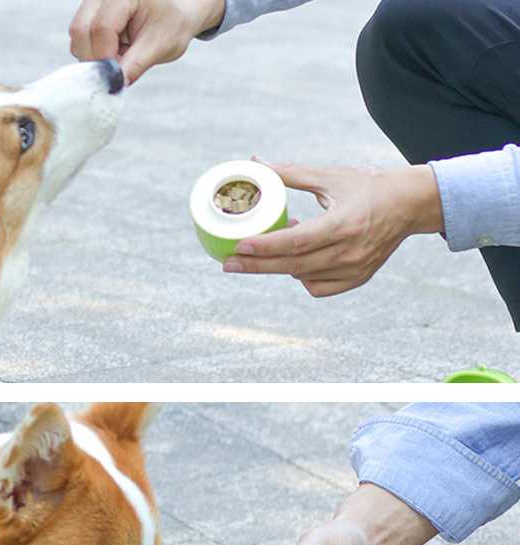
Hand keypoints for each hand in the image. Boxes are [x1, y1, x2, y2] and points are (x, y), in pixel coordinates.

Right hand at [69, 0, 225, 83]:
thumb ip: (135, 65)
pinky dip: (95, 52)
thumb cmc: (173, 21)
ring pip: (77, 36)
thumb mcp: (160, 44)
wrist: (178, 9)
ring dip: (95, 56)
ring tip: (121, 57)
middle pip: (80, 31)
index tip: (118, 77)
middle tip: (118, 70)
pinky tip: (115, 51)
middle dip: (95, 59)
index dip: (106, 58)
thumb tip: (114, 85)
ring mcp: (94, 1)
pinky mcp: (91, 13)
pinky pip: (81, 38)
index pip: (102, 28)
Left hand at [224, 161, 443, 297]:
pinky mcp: (357, 278)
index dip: (264, 246)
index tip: (238, 246)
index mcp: (344, 223)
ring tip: (268, 247)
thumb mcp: (330, 175)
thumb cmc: (368, 185)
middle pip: (292, 266)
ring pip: (302, 277)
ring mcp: (354, 269)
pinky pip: (318, 287)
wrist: (411, 204)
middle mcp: (349, 251)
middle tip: (227, 264)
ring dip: (280, 265)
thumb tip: (256, 162)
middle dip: (256, 266)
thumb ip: (291, 173)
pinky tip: (297, 259)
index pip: (295, 241)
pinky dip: (302, 276)